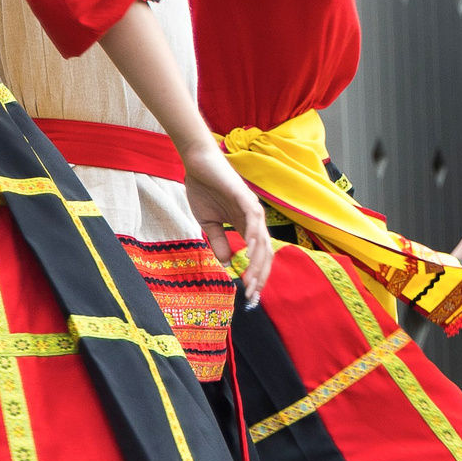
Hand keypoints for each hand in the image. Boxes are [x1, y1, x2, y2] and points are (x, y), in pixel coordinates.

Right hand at [181, 140, 273, 307]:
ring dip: (257, 263)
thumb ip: (219, 243)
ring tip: (251, 281)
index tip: (249, 295)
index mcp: (246, 227)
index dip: (255, 275)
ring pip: (261, 241)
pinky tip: (249, 251)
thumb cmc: (203, 190)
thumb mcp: (208, 224)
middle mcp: (254, 220)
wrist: (197, 165)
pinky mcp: (245, 197)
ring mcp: (252, 208)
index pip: (257, 256)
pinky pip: (254, 220)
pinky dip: (253, 236)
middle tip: (252, 295)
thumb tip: (228, 264)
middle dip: (259, 276)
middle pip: (265, 253)